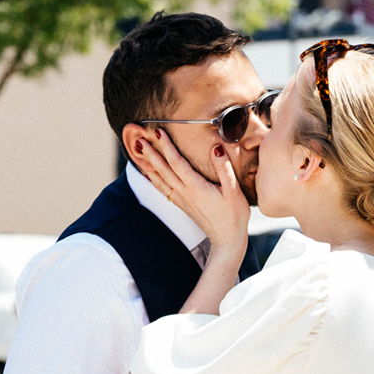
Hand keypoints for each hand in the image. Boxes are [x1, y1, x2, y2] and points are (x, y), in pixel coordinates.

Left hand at [137, 130, 248, 260]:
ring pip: (161, 180)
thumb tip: (216, 147)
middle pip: (164, 170)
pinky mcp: (184, 206)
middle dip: (151, 154)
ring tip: (139, 154)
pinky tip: (149, 176)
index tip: (159, 133)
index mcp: (196, 187)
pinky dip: (154, 181)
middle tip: (140, 140)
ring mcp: (183, 200)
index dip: (167, 147)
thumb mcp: (234, 191)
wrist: (227, 241)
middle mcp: (186, 193)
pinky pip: (164, 190)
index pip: (177, 163)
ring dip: (149, 166)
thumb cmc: (234, 216)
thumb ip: (224, 168)